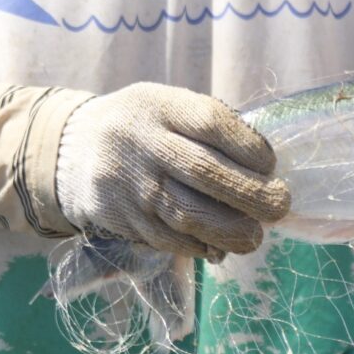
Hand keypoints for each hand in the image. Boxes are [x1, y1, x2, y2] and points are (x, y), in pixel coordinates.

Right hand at [56, 82, 290, 258]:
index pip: (211, 124)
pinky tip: (220, 245)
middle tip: (280, 206)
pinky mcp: (126, 220)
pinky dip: (203, 246)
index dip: (249, 147)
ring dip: (232, 231)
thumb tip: (265, 172)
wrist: (74, 153)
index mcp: (160, 107)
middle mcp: (144, 144)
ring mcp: (133, 186)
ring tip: (255, 236)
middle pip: (205, 172)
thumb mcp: (168, 108)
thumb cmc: (144, 130)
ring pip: (189, 215)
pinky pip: (172, 240)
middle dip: (251, 194)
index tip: (269, 164)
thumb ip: (210, 129)